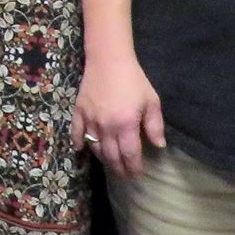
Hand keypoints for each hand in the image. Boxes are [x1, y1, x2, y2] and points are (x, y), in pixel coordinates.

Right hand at [72, 50, 165, 178]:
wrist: (108, 60)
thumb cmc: (134, 80)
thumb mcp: (151, 101)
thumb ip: (155, 126)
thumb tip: (159, 146)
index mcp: (125, 125)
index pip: (129, 154)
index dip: (134, 167)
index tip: (138, 175)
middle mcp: (106, 126)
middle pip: (111, 155)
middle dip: (119, 168)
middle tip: (125, 175)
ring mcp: (90, 120)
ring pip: (95, 147)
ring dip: (103, 158)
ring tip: (111, 163)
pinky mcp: (78, 112)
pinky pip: (76, 133)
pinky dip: (79, 143)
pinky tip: (82, 149)